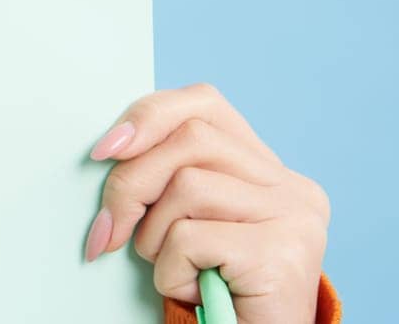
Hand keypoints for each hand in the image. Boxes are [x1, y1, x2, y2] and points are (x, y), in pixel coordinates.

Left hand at [84, 82, 329, 323]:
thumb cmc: (216, 295)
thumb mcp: (190, 224)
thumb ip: (169, 180)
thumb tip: (109, 147)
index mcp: (270, 170)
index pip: (205, 104)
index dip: (148, 116)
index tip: (104, 150)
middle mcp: (293, 186)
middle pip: (188, 138)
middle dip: (131, 183)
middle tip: (109, 233)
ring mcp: (294, 217)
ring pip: (186, 185)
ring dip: (154, 238)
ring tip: (174, 273)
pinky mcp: (281, 254)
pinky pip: (189, 239)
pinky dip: (171, 272)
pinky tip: (193, 292)